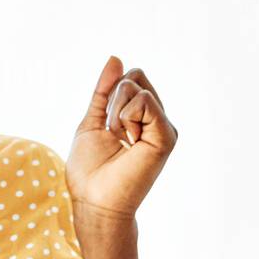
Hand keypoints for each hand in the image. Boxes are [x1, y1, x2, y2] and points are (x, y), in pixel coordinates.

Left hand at [65, 56, 177, 216]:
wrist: (95, 200)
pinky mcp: (167, 136)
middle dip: (113, 99)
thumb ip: (104, 91)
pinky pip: (144, 101)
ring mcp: (163, 127)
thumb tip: (116, 58)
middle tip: (113, 134)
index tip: (106, 128)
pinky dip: (126, 118)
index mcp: (142, 118)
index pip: (130, 78)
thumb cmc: (90, 170)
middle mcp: (157, 121)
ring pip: (136, 86)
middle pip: (135, 77)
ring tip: (121, 142)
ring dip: (116, 112)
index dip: (110, 95)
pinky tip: (129, 143)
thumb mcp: (93, 120)